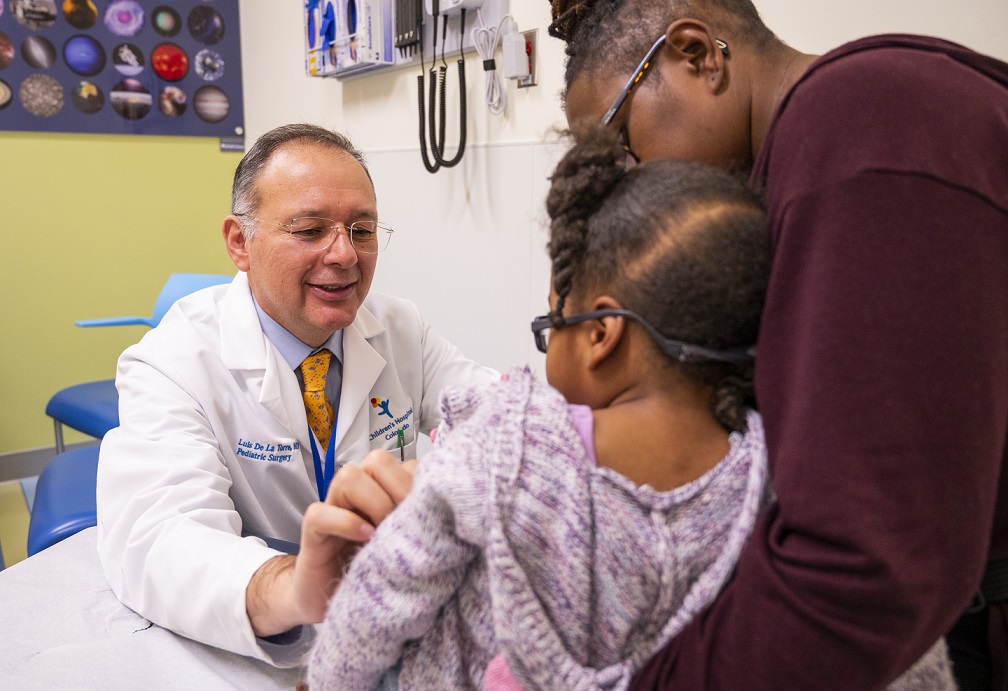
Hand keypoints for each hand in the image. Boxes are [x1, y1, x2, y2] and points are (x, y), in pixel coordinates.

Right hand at [245, 450, 416, 636]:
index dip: (420, 483)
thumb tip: (454, 509)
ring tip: (383, 531)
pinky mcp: (313, 532)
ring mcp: (334, 508)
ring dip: (373, 501)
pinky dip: (346, 523)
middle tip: (405, 522)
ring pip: (348, 477)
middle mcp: (360, 493)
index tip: (431, 513)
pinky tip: (365, 539)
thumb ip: (424, 521)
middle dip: (396, 487)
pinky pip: (321, 513)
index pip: (406, 463)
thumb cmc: (378, 570)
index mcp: (385, 491)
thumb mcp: (408, 544)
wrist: (338, 603)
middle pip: (377, 460)